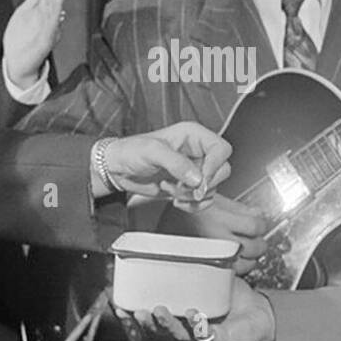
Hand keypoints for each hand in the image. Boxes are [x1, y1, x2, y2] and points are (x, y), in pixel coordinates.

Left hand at [4, 0, 66, 89]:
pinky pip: (52, 23)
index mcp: (41, 9)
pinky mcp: (46, 39)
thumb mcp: (25, 12)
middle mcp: (47, 16)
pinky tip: (58, 3)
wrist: (19, 65)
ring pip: (54, 6)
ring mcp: (48, 27)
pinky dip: (56, 13)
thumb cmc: (22, 41)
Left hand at [103, 122, 230, 206]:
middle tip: (182, 186)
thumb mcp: (152, 151)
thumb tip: (196, 178)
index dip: (215, 164)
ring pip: (212, 188)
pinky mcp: (189, 187)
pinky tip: (175, 200)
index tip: (201, 178)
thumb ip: (176, 163)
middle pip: (222, 170)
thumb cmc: (131, 151)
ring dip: (191, 195)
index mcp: (193, 135)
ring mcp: (194, 170)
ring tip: (169, 188)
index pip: (221, 148)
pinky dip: (192, 205)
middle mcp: (197, 152)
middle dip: (202, 183)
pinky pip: (204, 200)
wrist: (118, 169)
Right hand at [118, 275, 276, 340]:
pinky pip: (205, 336)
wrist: (261, 311)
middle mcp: (189, 328)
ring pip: (179, 335)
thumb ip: (193, 266)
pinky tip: (193, 314)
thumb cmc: (234, 296)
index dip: (137, 314)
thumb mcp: (209, 277)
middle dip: (148, 322)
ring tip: (158, 311)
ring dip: (167, 325)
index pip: (154, 317)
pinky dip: (197, 326)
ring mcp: (202, 336)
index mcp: (181, 315)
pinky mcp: (219, 340)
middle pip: (161, 330)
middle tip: (138, 311)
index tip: (121, 306)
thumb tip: (176, 244)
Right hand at [171, 194, 269, 275]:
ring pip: (246, 264)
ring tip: (245, 248)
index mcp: (219, 219)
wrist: (161, 220)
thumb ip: (240, 209)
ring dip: (251, 257)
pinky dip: (238, 267)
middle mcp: (216, 239)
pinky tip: (234, 258)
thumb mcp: (214, 200)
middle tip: (256, 237)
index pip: (256, 226)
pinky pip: (231, 272)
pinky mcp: (206, 266)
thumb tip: (259, 215)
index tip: (259, 223)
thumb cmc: (185, 207)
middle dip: (260, 242)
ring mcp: (211, 255)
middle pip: (255, 247)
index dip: (262, 224)